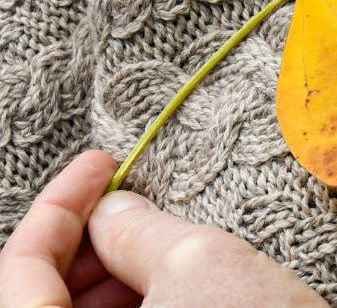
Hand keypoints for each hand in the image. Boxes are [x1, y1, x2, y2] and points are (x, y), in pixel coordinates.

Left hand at [0, 151, 329, 307]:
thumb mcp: (199, 263)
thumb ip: (136, 229)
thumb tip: (111, 209)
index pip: (17, 274)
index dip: (58, 206)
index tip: (101, 163)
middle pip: (34, 306)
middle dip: (78, 246)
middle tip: (125, 201)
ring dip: (98, 284)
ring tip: (148, 241)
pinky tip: (159, 286)